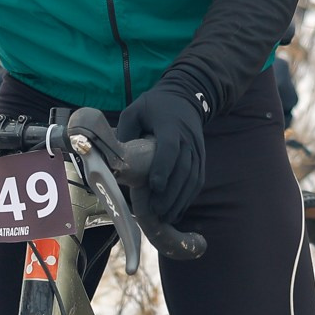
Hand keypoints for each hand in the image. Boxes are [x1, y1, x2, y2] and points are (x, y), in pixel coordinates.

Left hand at [118, 84, 208, 226]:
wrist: (185, 97)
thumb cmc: (155, 106)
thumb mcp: (135, 111)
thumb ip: (125, 131)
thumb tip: (114, 157)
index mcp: (170, 126)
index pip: (170, 148)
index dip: (163, 168)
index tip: (155, 186)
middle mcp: (187, 139)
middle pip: (183, 169)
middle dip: (170, 193)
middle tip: (157, 212)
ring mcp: (197, 149)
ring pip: (192, 178)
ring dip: (180, 199)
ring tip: (166, 216)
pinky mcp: (201, 158)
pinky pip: (198, 180)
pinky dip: (188, 197)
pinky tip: (177, 210)